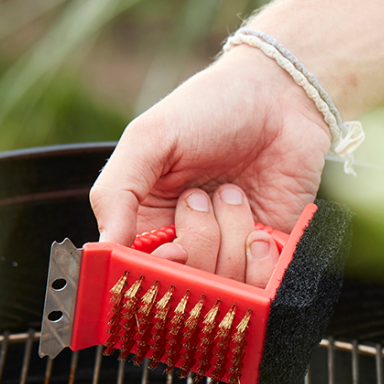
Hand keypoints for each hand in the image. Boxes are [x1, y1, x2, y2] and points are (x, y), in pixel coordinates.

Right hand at [89, 45, 330, 279]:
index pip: (140, 274)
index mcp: (148, 221)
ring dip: (232, 236)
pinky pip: (264, 288)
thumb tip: (104, 249)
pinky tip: (261, 227)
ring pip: (226, 285)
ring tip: (233, 193)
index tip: (172, 245)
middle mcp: (189, 243)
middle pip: (186, 286)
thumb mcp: (149, 138)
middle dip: (199, 242)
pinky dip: (263, 261)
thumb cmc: (209, 108)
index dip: (157, 269)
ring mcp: (231, 252)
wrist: (280, 95)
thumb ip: (116, 192)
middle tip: (201, 197)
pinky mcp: (270, 254)